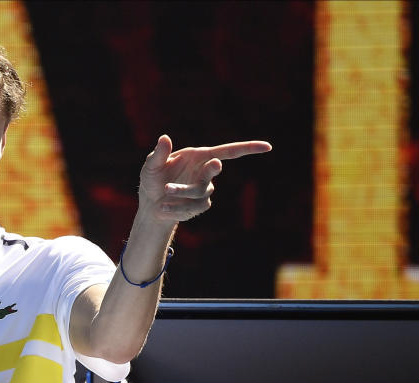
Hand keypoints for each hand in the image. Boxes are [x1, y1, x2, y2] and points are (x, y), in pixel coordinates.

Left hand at [138, 135, 271, 223]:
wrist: (151, 203)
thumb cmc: (152, 178)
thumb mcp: (151, 165)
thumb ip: (159, 154)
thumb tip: (164, 137)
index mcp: (198, 156)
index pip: (228, 151)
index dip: (248, 148)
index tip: (267, 147)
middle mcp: (204, 172)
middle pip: (214, 171)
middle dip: (212, 169)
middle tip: (214, 164)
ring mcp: (204, 190)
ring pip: (199, 192)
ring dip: (181, 192)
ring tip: (163, 193)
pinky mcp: (199, 206)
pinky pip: (192, 208)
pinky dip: (176, 208)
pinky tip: (163, 207)